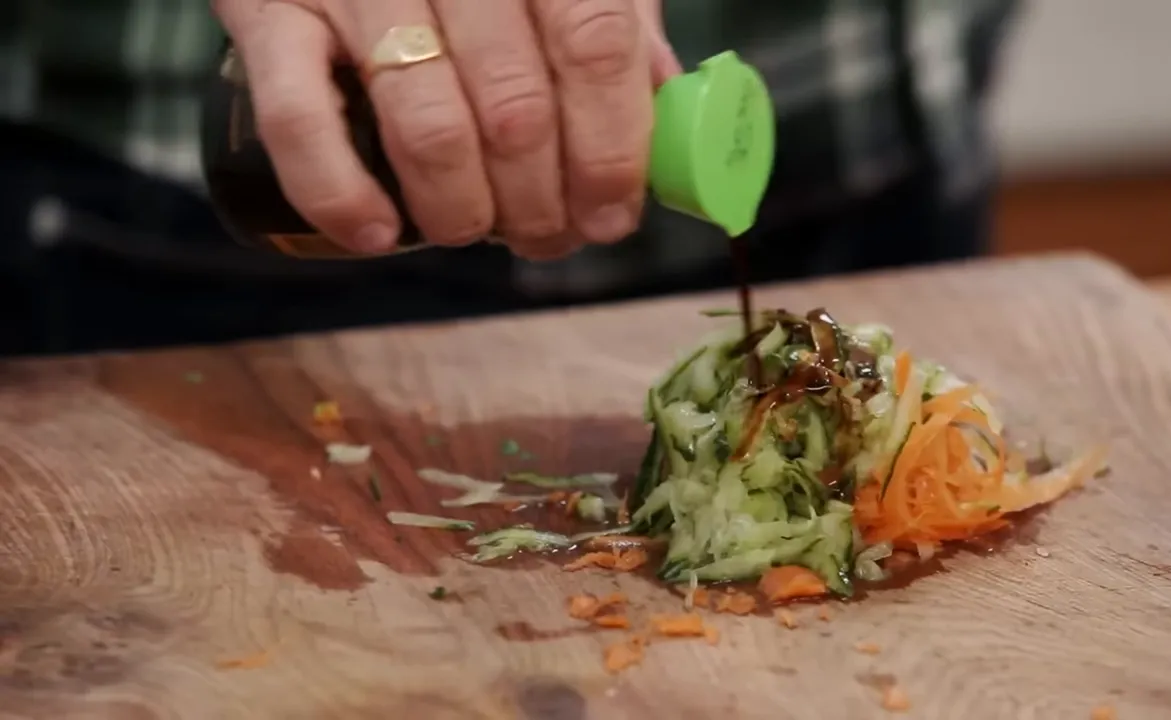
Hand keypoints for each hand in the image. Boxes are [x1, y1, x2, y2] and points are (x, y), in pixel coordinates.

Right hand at [212, 0, 681, 259]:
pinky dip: (341, 195)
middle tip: (546, 238)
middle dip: (541, 203)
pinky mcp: (267, 12)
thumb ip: (614, 25)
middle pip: (517, 108)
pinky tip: (378, 233)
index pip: (595, 47)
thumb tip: (666, 120)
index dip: (611, 150)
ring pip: (427, 130)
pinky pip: (300, 121)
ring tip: (471, 230)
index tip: (612, 215)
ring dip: (461, 211)